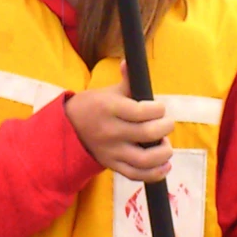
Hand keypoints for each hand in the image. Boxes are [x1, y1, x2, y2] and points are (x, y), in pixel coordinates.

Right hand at [64, 60, 174, 182]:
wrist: (68, 129)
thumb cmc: (94, 106)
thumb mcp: (108, 91)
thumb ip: (126, 80)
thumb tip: (130, 61)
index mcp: (110, 108)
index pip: (142, 111)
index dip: (158, 109)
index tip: (160, 108)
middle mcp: (111, 131)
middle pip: (147, 134)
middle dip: (165, 128)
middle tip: (167, 123)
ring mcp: (112, 151)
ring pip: (144, 159)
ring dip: (163, 152)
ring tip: (166, 144)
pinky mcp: (112, 165)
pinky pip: (136, 175)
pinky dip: (155, 173)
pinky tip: (164, 165)